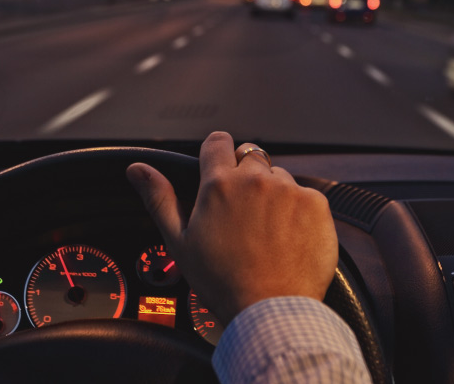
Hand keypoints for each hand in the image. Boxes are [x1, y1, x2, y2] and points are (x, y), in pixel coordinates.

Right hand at [126, 131, 337, 324]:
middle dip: (246, 176)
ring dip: (274, 194)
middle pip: (251, 156)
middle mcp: (255, 179)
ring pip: (280, 176)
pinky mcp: (316, 204)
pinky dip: (299, 211)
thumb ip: (158, 198)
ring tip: (267, 231)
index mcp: (218, 184)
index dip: (217, 153)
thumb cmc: (222, 282)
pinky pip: (306, 195)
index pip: (218, 142)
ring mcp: (289, 190)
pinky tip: (289, 238)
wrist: (270, 311)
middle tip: (243, 212)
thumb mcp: (179, 242)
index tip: (219, 167)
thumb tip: (137, 169)